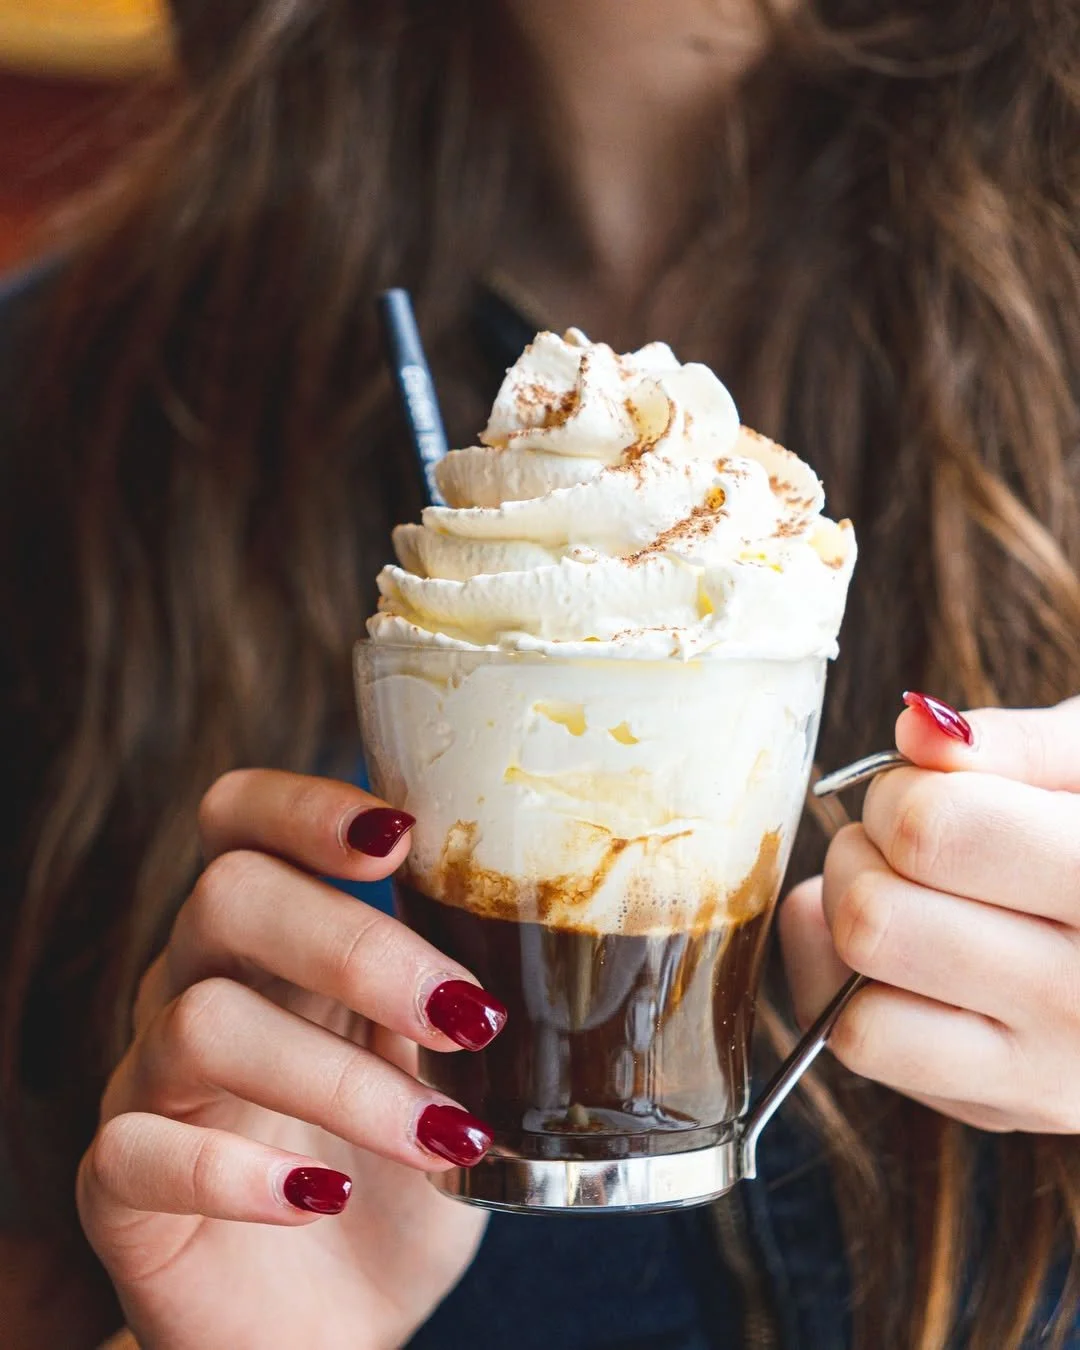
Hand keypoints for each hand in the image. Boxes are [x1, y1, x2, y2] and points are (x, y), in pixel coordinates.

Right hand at [77, 771, 506, 1349]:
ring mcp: (153, 1085)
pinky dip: (236, 1176)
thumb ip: (453, 996)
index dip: (306, 808)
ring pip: (201, 1024)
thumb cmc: (398, 1174)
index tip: (400, 835)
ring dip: (339, 1078)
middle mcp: (200, 988)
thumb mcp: (444, 1073)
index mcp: (276, 941)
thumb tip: (535, 929)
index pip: (245, 822)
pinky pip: (137, 1154)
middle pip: (226, 898)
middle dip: (355, 946)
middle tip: (465, 1016)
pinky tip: (323, 1199)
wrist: (334, 1321)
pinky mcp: (120, 1188)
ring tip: (446, 1137)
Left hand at [780, 694, 1079, 1132]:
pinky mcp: (995, 1106)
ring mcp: (1042, 1073)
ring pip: (856, 995)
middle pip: (875, 915)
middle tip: (914, 837)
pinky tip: (891, 947)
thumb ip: (1017, 743)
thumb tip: (917, 734)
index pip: (930, 835)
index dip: (903, 793)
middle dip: (868, 850)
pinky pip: (853, 1040)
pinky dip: (840, 981)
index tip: (933, 788)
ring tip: (908, 889)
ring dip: (851, 918)